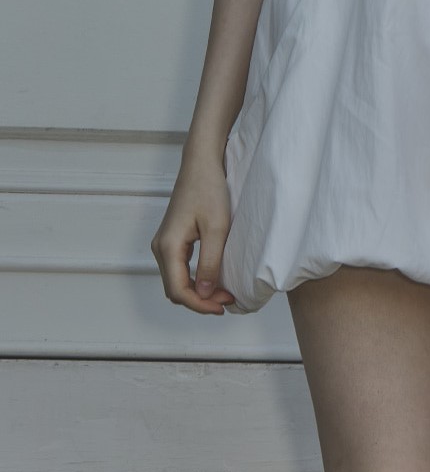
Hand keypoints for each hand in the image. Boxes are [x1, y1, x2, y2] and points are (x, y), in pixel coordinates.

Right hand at [151, 143, 234, 315]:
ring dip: (198, 292)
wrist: (200, 165)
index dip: (200, 304)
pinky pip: (179, 271)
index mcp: (168, 246)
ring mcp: (163, 244)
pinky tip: (213, 279)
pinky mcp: (170, 241)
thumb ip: (209, 263)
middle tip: (227, 299)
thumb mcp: (217, 229)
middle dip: (200, 300)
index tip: (223, 306)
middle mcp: (160, 247)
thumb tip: (204, 293)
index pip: (178, 290)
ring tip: (223, 291)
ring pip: (176, 282)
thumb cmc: (209, 190)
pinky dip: (195, 281)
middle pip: (175, 290)